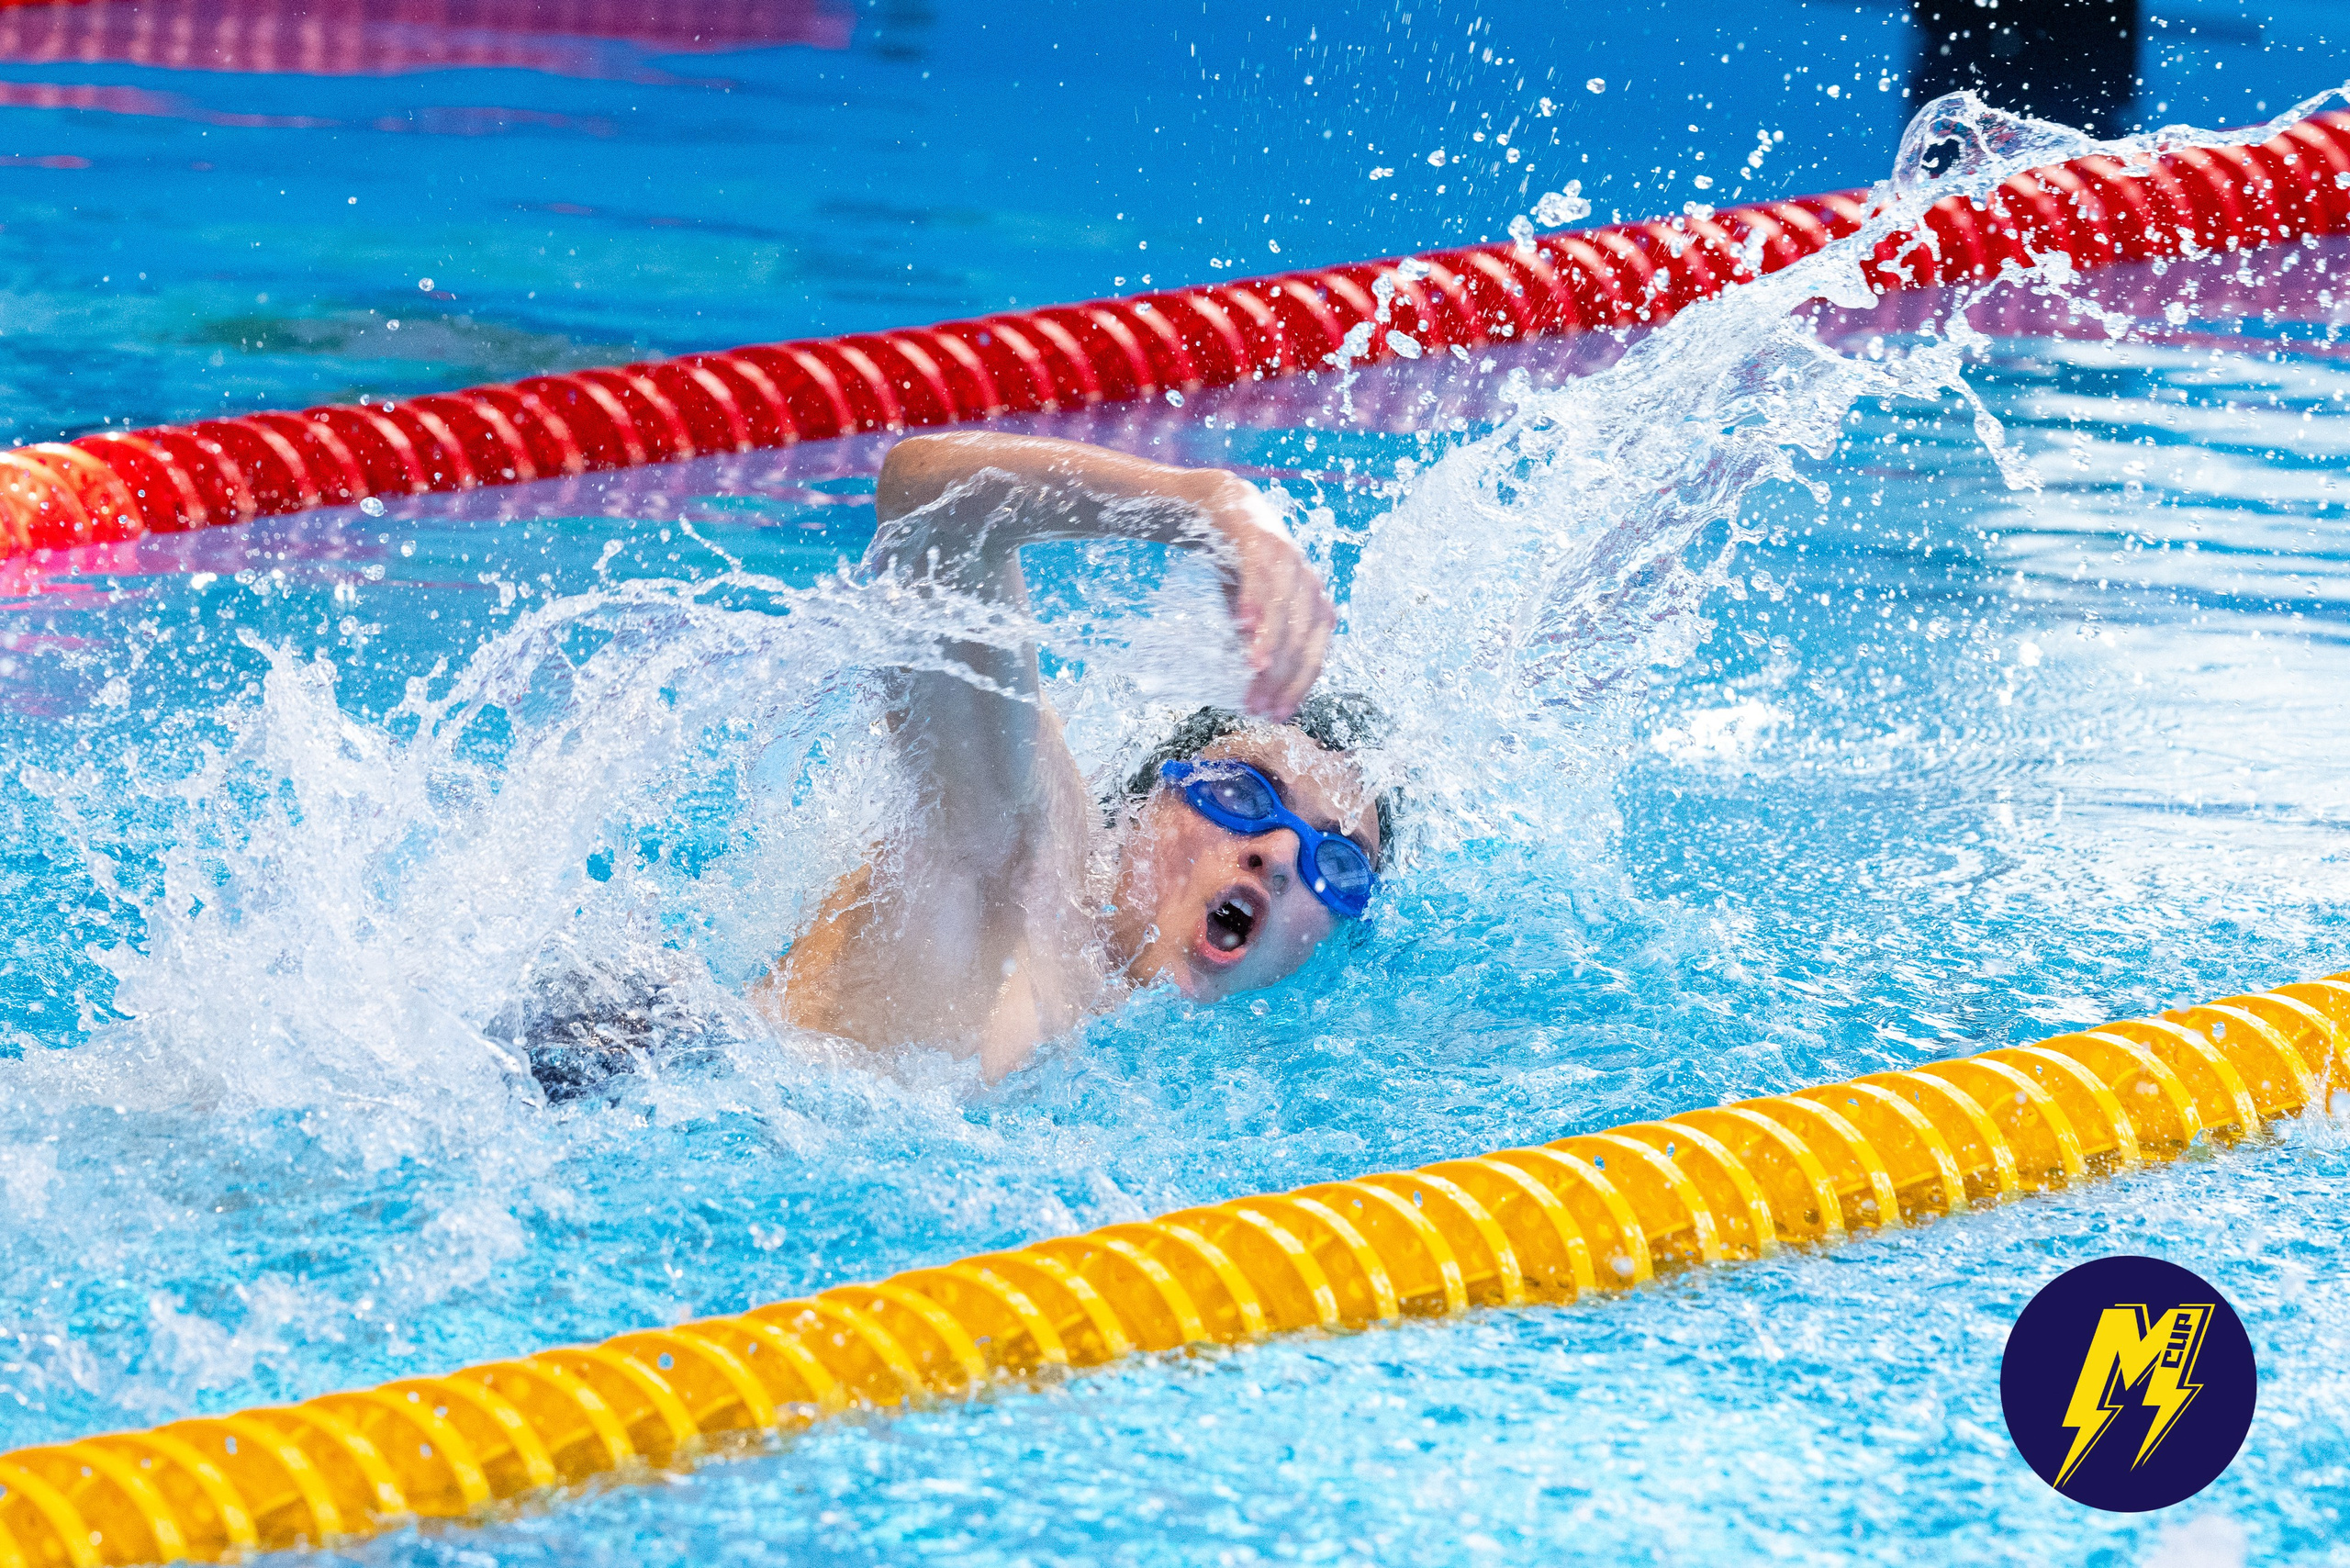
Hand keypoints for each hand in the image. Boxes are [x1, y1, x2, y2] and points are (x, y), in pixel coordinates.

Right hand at [1190, 473, 1335, 720]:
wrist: (1221, 506)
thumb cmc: (1240, 567)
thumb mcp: (1253, 610)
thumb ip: (1260, 642)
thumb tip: (1257, 688)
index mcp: (1314, 602)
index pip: (1314, 653)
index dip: (1297, 686)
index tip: (1276, 715)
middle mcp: (1308, 580)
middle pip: (1301, 636)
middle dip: (1281, 673)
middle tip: (1256, 703)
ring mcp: (1286, 556)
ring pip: (1285, 606)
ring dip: (1270, 640)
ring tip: (1255, 669)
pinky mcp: (1260, 536)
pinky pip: (1260, 571)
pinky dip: (1254, 597)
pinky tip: (1242, 623)